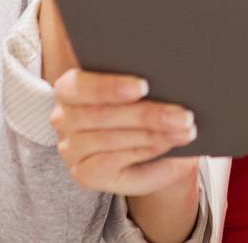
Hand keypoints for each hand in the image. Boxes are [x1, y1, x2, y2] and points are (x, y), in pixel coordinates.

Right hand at [49, 69, 199, 197]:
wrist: (152, 151)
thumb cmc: (143, 111)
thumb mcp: (143, 91)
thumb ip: (142, 82)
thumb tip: (163, 74)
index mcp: (70, 87)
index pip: (81, 86)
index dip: (111, 87)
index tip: (144, 86)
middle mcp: (63, 117)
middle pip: (103, 115)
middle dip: (147, 114)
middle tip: (183, 114)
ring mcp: (70, 148)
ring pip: (112, 138)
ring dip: (153, 134)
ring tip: (184, 129)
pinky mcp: (83, 172)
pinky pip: (114, 161)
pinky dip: (146, 151)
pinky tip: (167, 143)